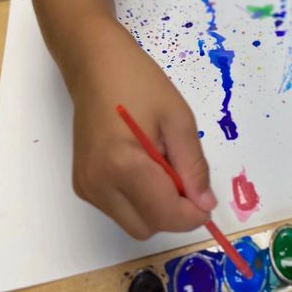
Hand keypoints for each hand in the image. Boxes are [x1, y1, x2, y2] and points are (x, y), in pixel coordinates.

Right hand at [71, 20, 216, 238]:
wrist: (95, 64)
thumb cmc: (138, 81)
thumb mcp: (178, 117)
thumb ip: (193, 164)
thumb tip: (205, 203)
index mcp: (122, 165)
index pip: (164, 215)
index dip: (193, 214)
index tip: (208, 199)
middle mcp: (98, 184)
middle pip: (147, 227)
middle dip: (173, 211)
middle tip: (183, 172)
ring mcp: (87, 186)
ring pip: (133, 222)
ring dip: (156, 206)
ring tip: (160, 161)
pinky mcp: (83, 184)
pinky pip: (120, 209)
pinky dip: (139, 198)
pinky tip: (143, 163)